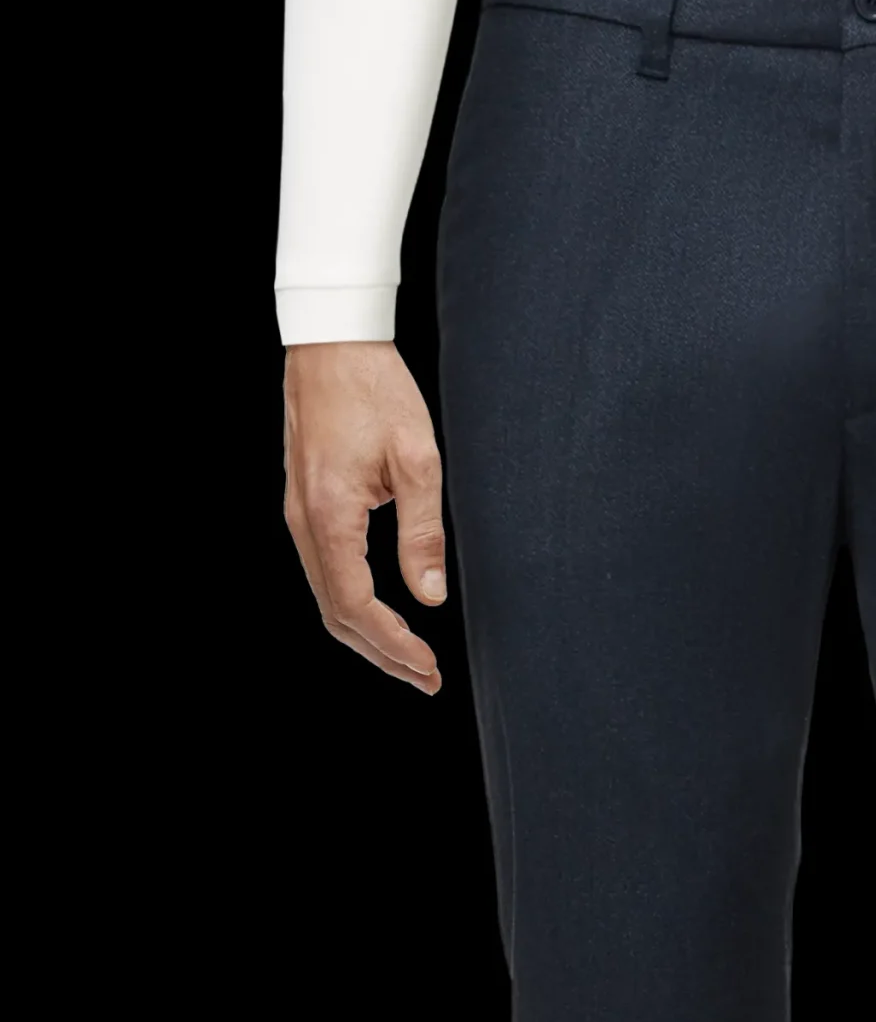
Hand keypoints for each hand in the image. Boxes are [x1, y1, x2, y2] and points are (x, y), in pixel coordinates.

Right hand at [282, 342, 446, 694]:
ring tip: (410, 659)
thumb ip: (423, 532)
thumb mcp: (417, 459)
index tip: (428, 666)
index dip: (393, 644)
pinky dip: (353, 606)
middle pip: (336, 614)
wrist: (331, 343)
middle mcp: (303, 522)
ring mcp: (298, 515)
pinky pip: (324, 573)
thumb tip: (430, 594)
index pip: (356, 604)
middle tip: (426, 678)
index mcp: (330, 514)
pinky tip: (383, 616)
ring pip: (327, 598)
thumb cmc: (375, 390)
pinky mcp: (303, 507)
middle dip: (381, 654)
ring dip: (368, 635)